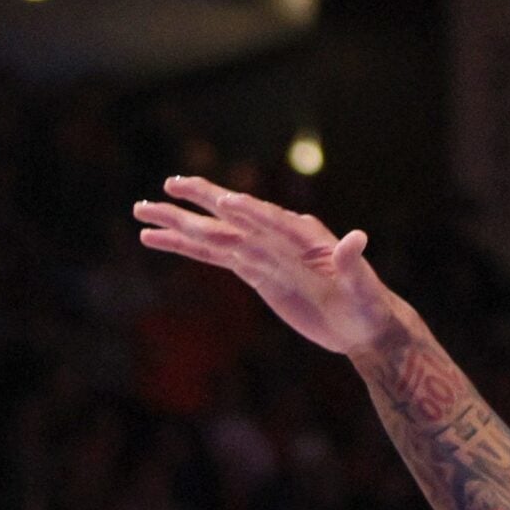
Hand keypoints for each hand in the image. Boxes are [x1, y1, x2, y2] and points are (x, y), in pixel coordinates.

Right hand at [134, 176, 405, 354]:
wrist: (362, 324)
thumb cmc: (368, 305)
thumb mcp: (365, 288)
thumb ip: (354, 264)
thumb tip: (357, 239)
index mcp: (303, 235)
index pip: (271, 220)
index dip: (249, 212)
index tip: (223, 200)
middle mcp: (277, 237)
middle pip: (232, 217)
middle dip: (201, 202)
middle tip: (168, 185)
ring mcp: (261, 253)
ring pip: (213, 234)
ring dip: (179, 223)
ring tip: (141, 209)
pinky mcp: (252, 271)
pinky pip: (212, 256)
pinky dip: (184, 248)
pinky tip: (155, 239)